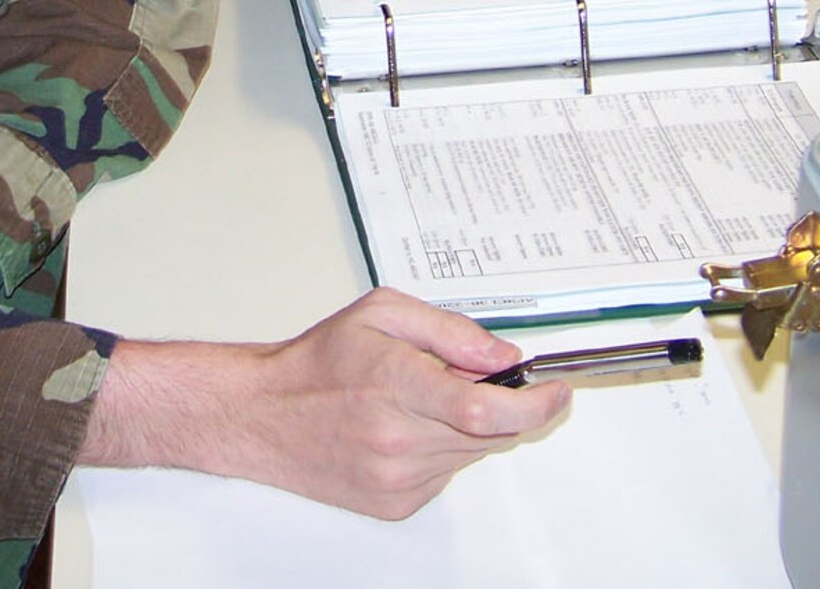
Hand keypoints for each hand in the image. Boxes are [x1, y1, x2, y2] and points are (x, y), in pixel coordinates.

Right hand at [80, 287, 571, 518]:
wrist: (263, 415)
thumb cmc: (317, 363)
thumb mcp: (381, 315)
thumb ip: (450, 331)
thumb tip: (503, 356)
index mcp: (398, 387)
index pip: (488, 410)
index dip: (536, 404)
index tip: (556, 391)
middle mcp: (400, 441)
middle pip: (490, 434)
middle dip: (504, 406)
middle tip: (477, 378)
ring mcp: (398, 480)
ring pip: (472, 455)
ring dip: (470, 426)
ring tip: (425, 398)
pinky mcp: (395, 504)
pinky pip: (447, 475)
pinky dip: (444, 450)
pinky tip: (407, 427)